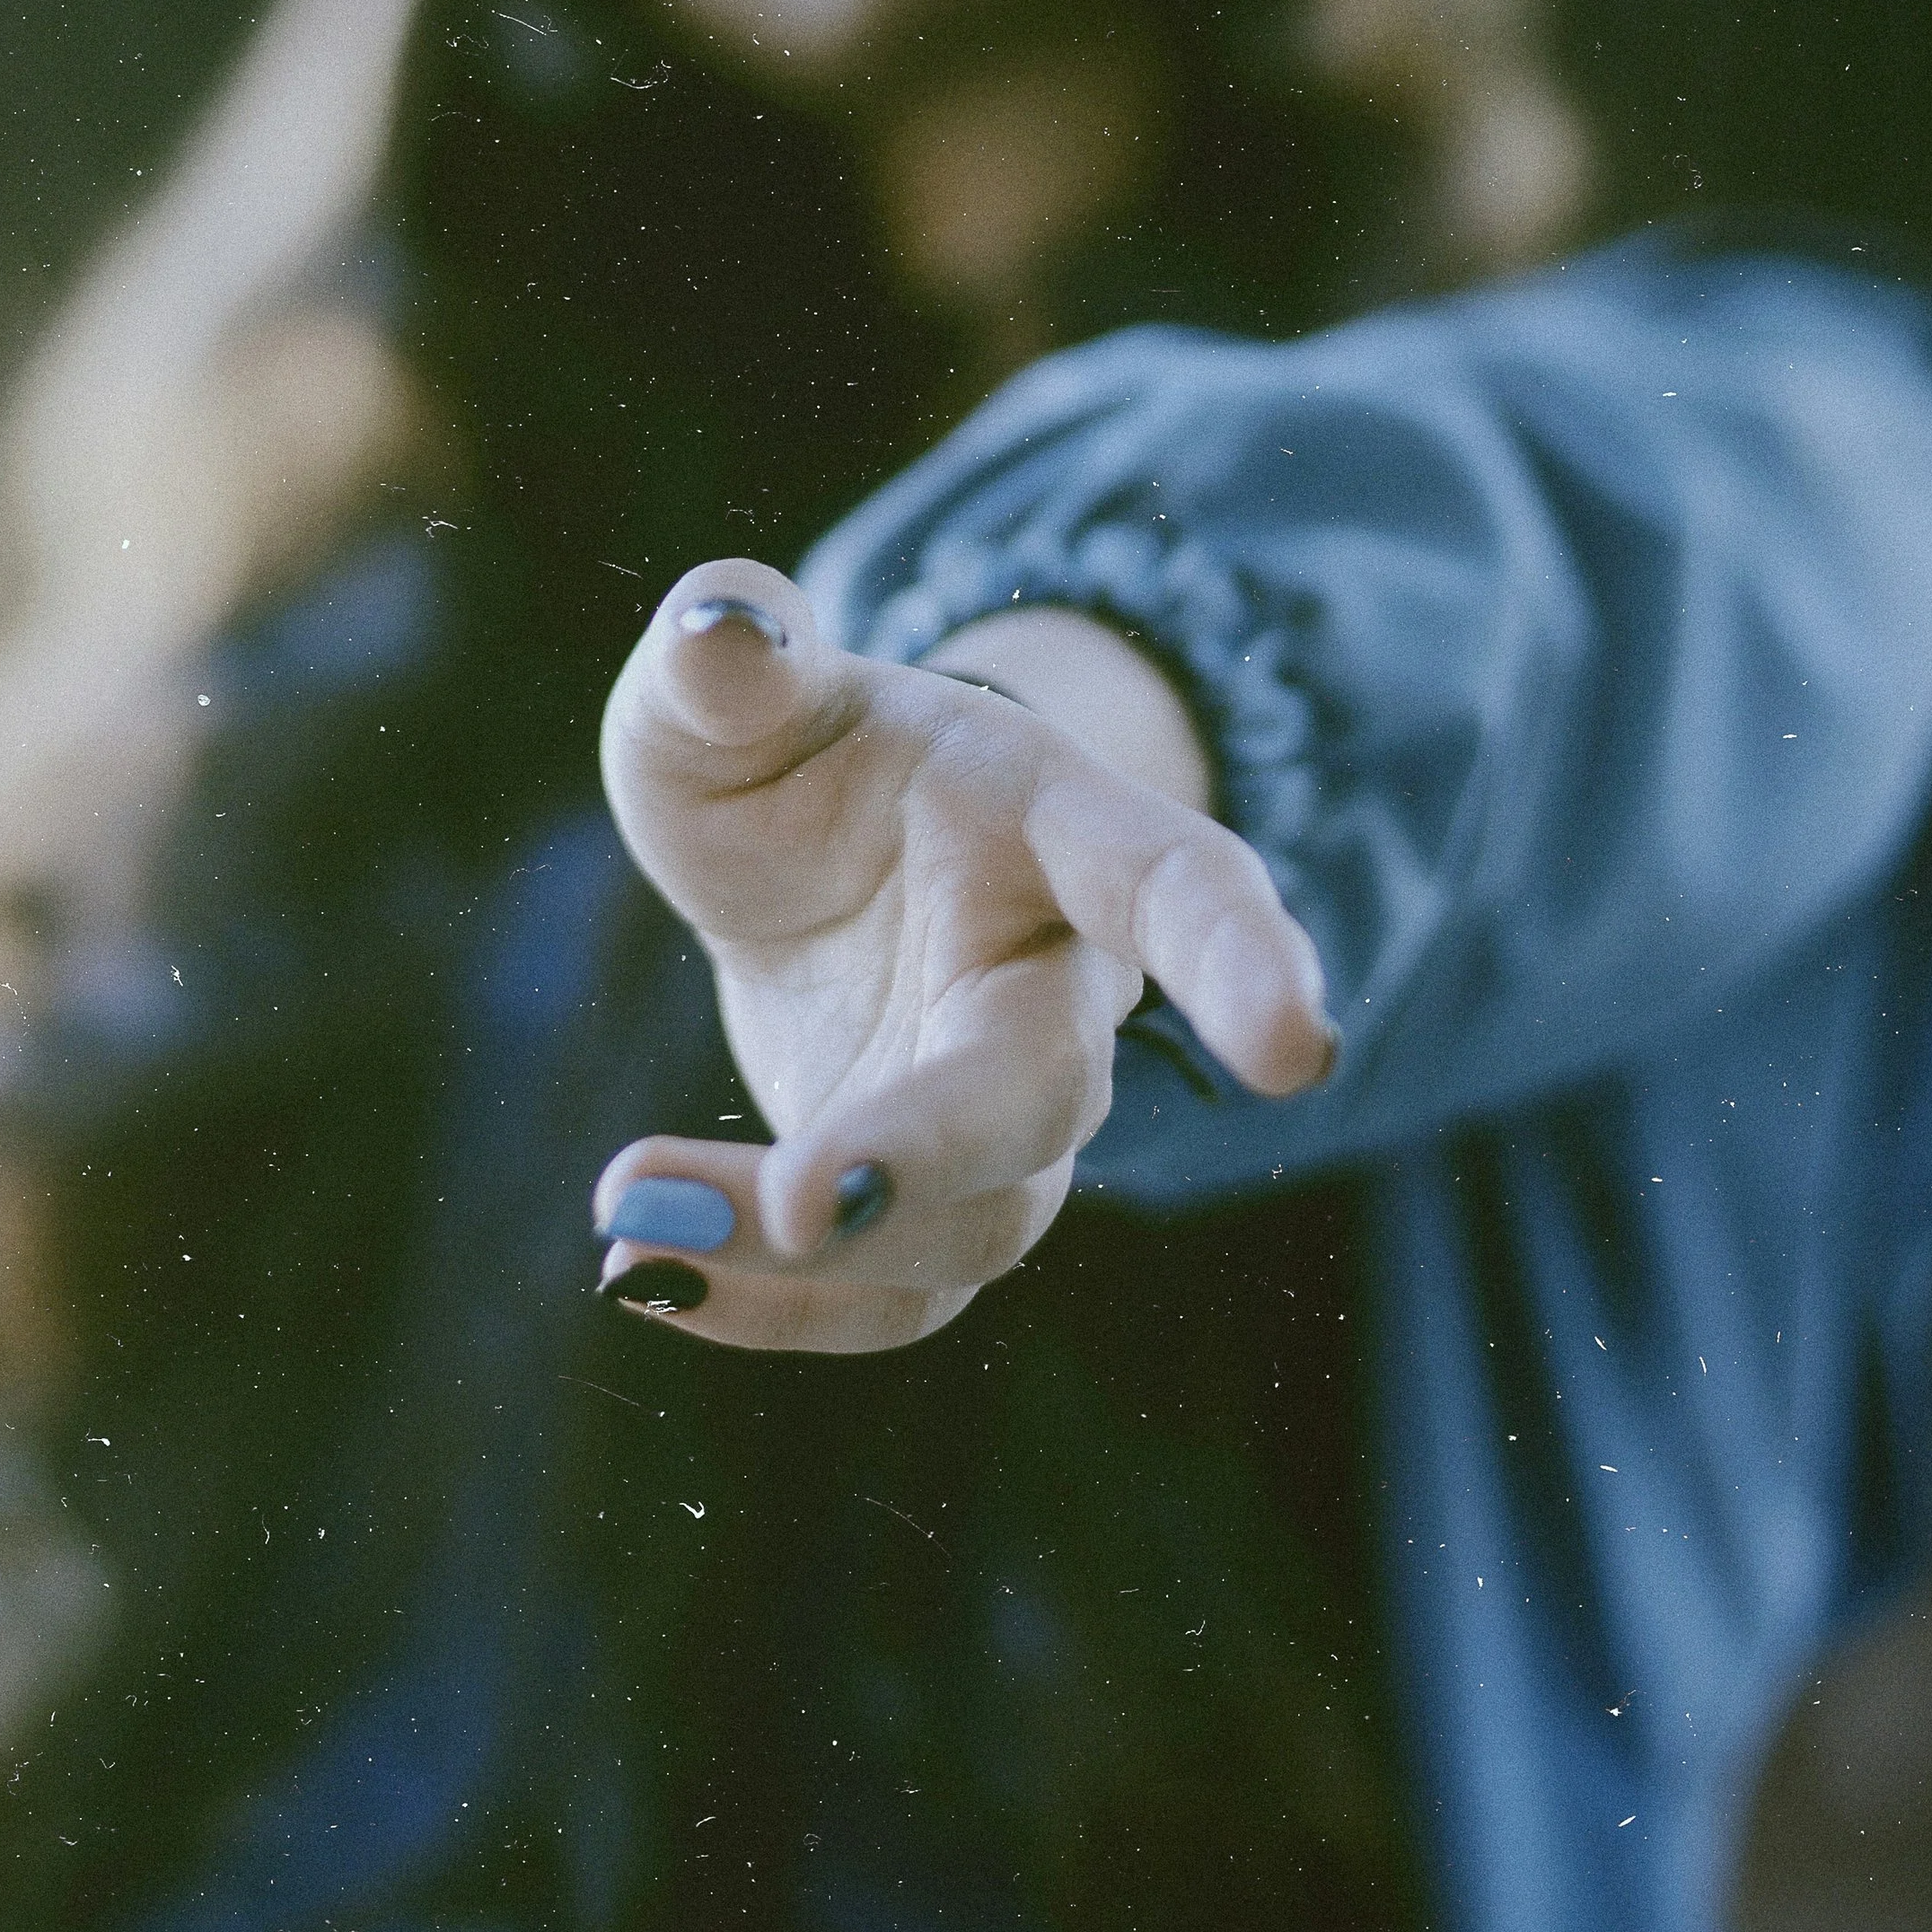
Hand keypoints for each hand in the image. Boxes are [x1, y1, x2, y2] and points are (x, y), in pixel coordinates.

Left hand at [591, 558, 1336, 1352]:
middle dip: (933, 1157)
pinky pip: (888, 1297)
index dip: (1243, 959)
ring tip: (636, 1211)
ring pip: (970, 1227)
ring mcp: (1000, 1106)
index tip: (1294, 1052)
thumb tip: (721, 622)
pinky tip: (647, 1279)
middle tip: (801, 1197)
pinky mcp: (929, 1203)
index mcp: (1053, 822)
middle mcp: (1056, 981)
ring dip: (806, 1256)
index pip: (1179, 882)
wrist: (807, 853)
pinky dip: (771, 1310)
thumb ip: (732, 660)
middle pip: (1046, 1094)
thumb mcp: (737, 690)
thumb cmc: (791, 751)